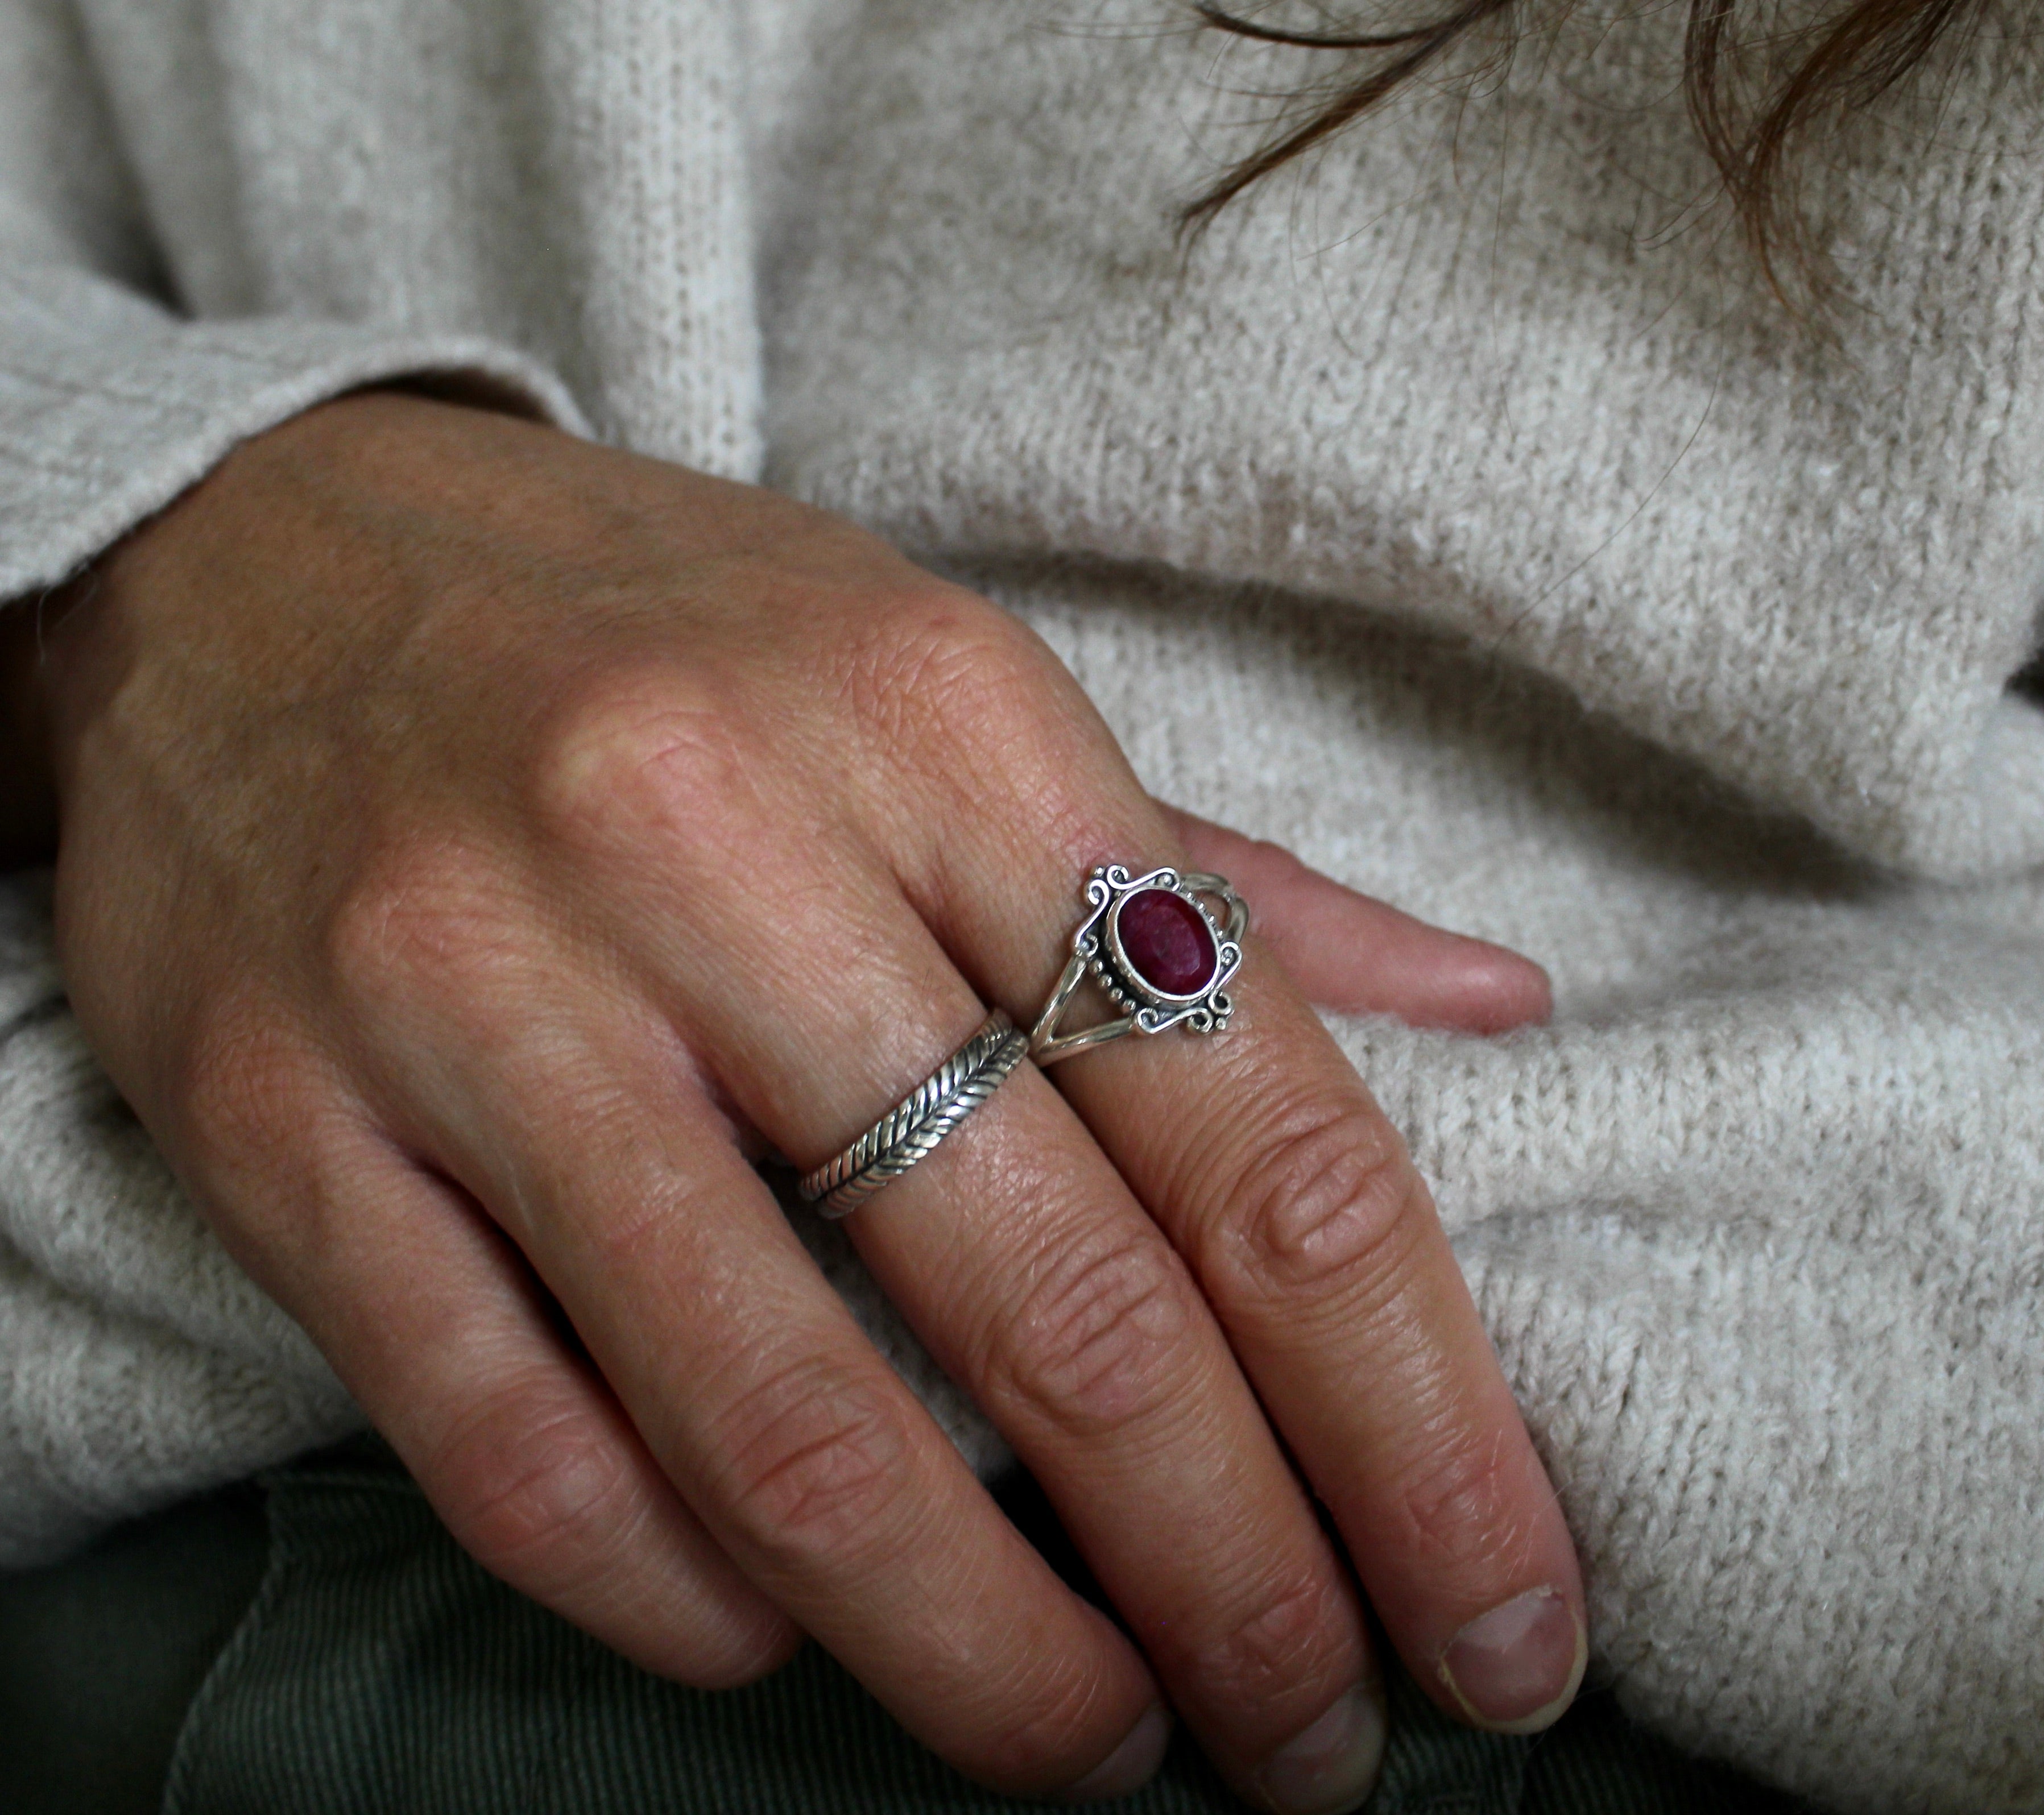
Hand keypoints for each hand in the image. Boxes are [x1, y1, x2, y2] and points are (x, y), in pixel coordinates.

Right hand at [34, 393, 1583, 1809]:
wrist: (247, 546)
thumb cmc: (666, 639)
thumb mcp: (950, 691)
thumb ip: (1214, 877)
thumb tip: (1494, 1006)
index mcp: (951, 727)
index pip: (1262, 1130)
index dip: (1419, 1421)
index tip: (1504, 1623)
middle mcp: (723, 848)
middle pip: (1064, 1309)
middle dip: (1240, 1585)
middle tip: (1322, 1741)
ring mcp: (485, 992)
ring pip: (792, 1427)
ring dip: (987, 1656)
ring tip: (1100, 1751)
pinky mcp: (286, 1119)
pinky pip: (515, 1445)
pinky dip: (685, 1600)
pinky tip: (792, 1644)